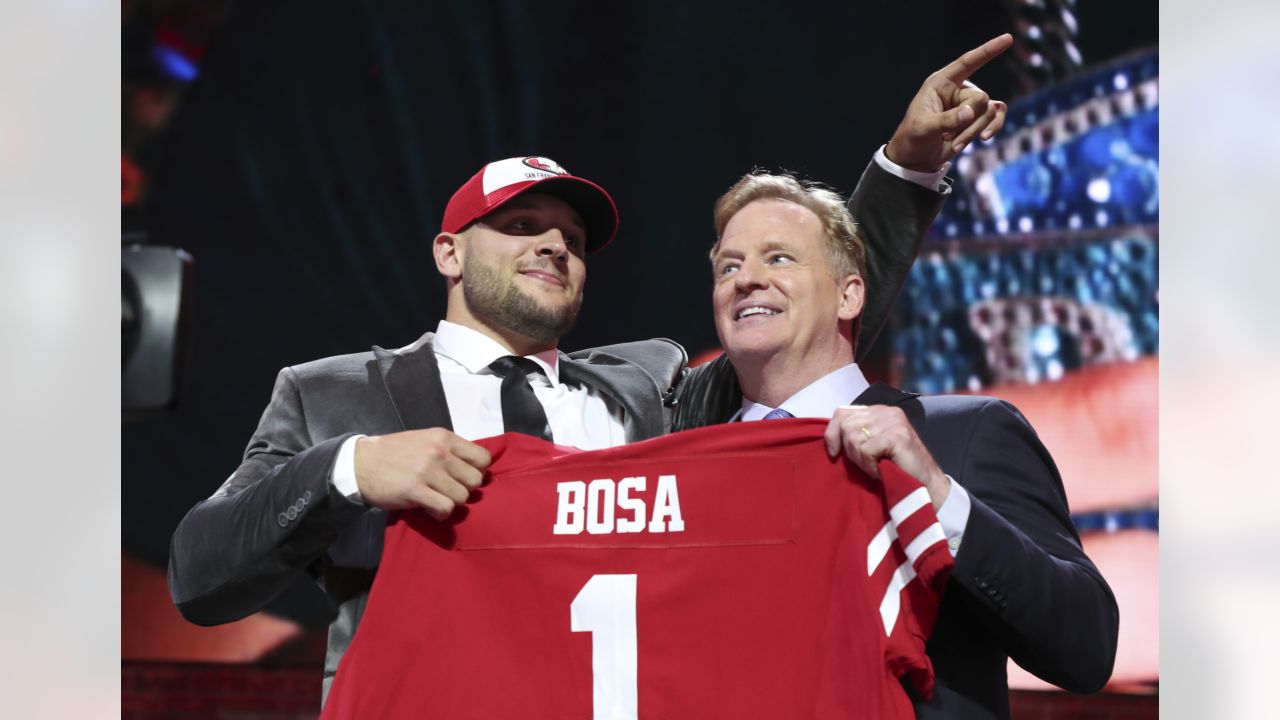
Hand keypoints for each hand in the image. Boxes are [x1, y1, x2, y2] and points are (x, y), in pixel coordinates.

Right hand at [354, 428, 491, 518]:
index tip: (463, 477)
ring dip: (451, 503)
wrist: (360, 463)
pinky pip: (445, 508)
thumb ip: (448, 450)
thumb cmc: (394, 453)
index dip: (477, 472)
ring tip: (437, 500)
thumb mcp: (425, 440)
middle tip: (448, 491)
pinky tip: (430, 510)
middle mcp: (439, 452)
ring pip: (462, 497)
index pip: (483, 458)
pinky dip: (441, 514)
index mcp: (444, 438)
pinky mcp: (415, 490)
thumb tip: (473, 468)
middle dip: (464, 490)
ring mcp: (427, 471)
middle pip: (475, 481)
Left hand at [824, 405, 950, 509]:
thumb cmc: (896, 468)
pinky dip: (870, 466)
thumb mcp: (872, 446)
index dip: (832, 433)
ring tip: (876, 468)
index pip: (842, 412)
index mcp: (878, 410)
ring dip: (861, 460)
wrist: (926, 484)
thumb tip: (829, 436)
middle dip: (849, 451)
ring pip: (853, 438)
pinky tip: (882, 471)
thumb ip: (857, 434)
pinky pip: (866, 450)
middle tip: (866, 465)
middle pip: (845, 426)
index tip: (834, 454)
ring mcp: (892, 421)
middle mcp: (886, 411)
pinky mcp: (897, 435)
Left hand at [885, 33, 1012, 172]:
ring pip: (990, 111)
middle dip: (969, 122)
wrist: (917, 157)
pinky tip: (983, 139)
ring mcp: (970, 102)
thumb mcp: (924, 128)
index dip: (988, 50)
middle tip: (948, 135)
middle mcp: (958, 88)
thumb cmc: (914, 137)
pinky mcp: (978, 117)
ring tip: (954, 142)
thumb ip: (947, 120)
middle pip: (981, 98)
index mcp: (941, 82)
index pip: (967, 62)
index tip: (1008, 38)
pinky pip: (997, 116)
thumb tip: (969, 113)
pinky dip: (992, 129)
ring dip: (974, 131)